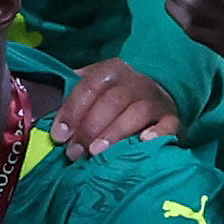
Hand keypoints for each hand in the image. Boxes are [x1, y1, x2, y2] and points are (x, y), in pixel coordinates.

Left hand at [49, 58, 177, 157]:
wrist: (160, 95)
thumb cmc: (117, 99)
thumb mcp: (95, 90)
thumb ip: (74, 99)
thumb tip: (50, 122)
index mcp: (112, 70)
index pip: (89, 86)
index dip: (72, 111)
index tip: (59, 137)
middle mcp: (136, 82)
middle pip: (112, 100)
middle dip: (89, 127)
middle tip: (75, 153)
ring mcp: (157, 99)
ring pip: (138, 111)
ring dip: (114, 133)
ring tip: (96, 153)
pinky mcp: (173, 118)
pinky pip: (168, 125)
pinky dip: (157, 133)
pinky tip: (142, 142)